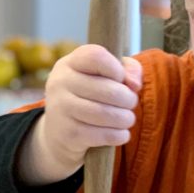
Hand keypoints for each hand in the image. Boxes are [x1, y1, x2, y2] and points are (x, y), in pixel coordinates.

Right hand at [17, 45, 141, 185]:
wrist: (59, 131)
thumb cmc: (90, 95)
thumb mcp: (105, 75)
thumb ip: (127, 69)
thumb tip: (134, 85)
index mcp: (70, 63)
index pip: (96, 57)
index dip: (117, 69)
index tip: (121, 80)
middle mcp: (61, 82)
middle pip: (109, 90)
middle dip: (129, 99)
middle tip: (131, 104)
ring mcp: (61, 108)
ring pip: (106, 114)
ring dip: (126, 119)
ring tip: (127, 119)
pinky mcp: (68, 134)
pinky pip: (104, 135)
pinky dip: (119, 135)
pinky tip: (121, 134)